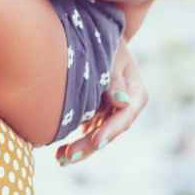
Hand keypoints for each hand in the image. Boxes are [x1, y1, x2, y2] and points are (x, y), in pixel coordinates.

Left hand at [55, 37, 146, 166]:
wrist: (98, 35)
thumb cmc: (105, 41)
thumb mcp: (113, 55)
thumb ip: (114, 78)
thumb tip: (122, 102)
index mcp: (136, 94)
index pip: (124, 117)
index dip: (110, 130)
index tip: (96, 142)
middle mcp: (125, 107)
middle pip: (109, 131)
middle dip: (89, 146)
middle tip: (69, 156)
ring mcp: (111, 111)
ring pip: (97, 135)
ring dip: (81, 149)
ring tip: (60, 159)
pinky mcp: (97, 112)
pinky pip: (88, 131)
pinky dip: (76, 141)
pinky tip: (59, 152)